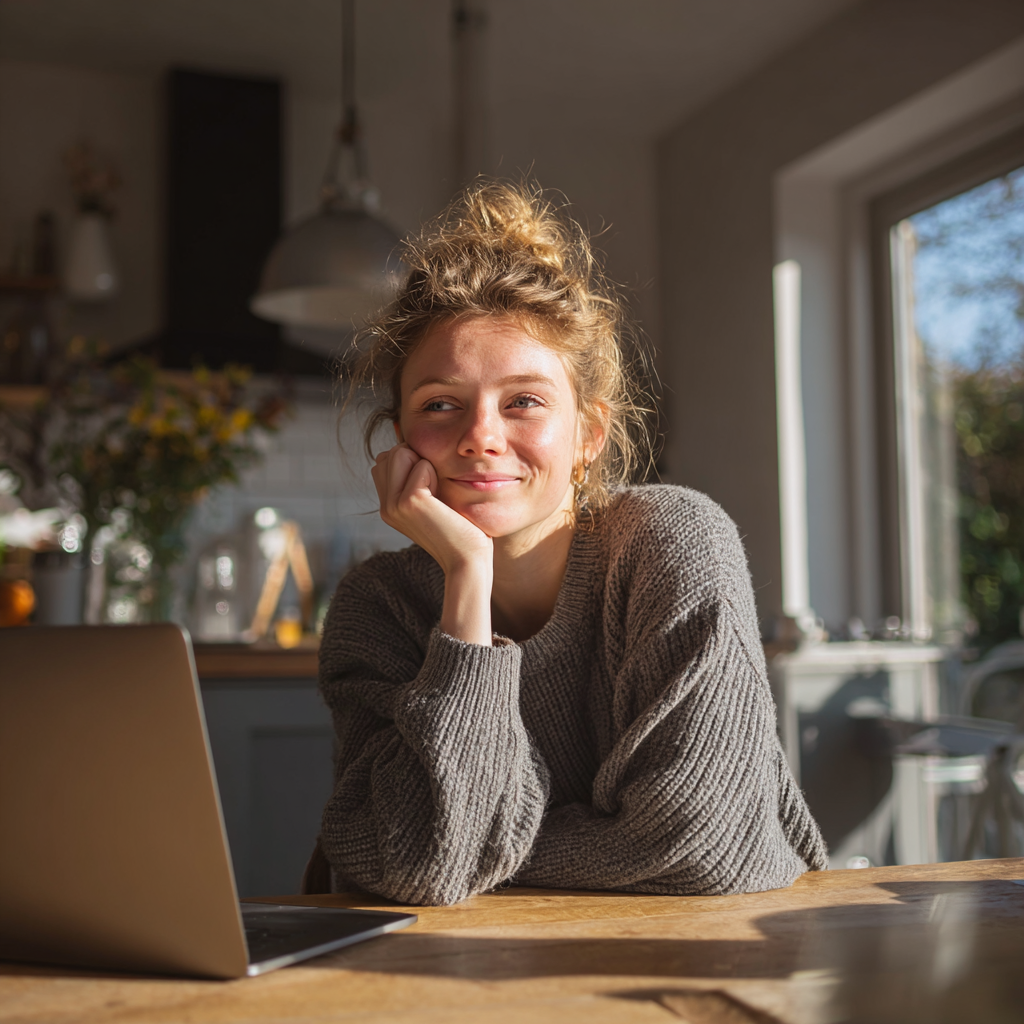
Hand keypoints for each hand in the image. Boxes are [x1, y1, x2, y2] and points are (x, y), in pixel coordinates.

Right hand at [372, 444, 493, 644]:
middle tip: (436, 492)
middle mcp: (385, 506)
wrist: (467, 560)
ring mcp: (393, 505)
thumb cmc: (460, 529)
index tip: (431, 489)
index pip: (385, 461)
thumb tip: (406, 448)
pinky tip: (443, 501)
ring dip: (426, 465)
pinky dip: (436, 475)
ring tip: (438, 495)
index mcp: (388, 506)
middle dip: (417, 459)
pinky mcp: (408, 502)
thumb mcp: (433, 501)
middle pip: (391, 453)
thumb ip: (416, 479)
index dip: (412, 463)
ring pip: (400, 453)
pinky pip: (421, 466)